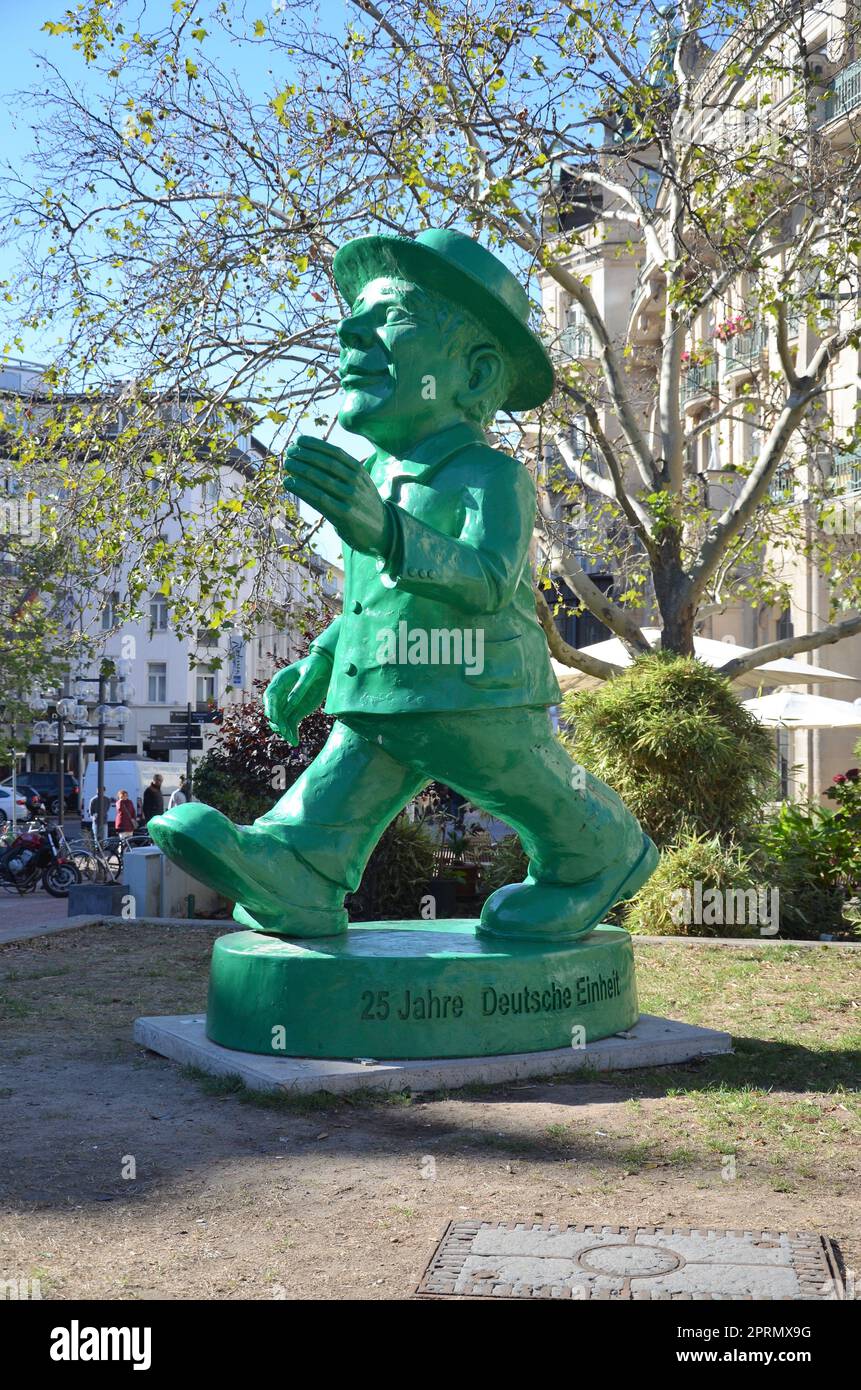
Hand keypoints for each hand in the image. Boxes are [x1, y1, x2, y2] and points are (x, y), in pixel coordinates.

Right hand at [263, 652, 330, 745]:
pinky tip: (295, 741)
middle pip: (273, 710)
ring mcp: (288, 703)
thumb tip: (290, 703)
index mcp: (280, 682)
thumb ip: (300, 687)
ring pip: (281, 719)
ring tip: (292, 740)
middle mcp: (281, 694)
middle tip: (285, 731)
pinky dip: (292, 732)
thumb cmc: (316, 665)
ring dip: (284, 730)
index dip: (270, 707)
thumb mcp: (310, 674)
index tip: (274, 717)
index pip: (270, 696)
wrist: (326, 667)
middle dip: (277, 721)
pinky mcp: (297, 710)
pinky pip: (291, 723)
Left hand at [284, 436, 391, 555]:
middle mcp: (356, 482)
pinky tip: (289, 483)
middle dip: (305, 455)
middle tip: (289, 451)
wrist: (383, 531)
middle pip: (326, 463)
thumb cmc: (363, 504)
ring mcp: (350, 498)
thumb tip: (311, 456)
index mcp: (359, 471)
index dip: (316, 444)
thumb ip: (343, 471)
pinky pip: (319, 498)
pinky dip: (302, 488)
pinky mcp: (344, 515)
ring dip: (300, 469)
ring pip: (321, 479)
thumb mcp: (359, 483)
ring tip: (287, 464)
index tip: (299, 440)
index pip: (335, 452)